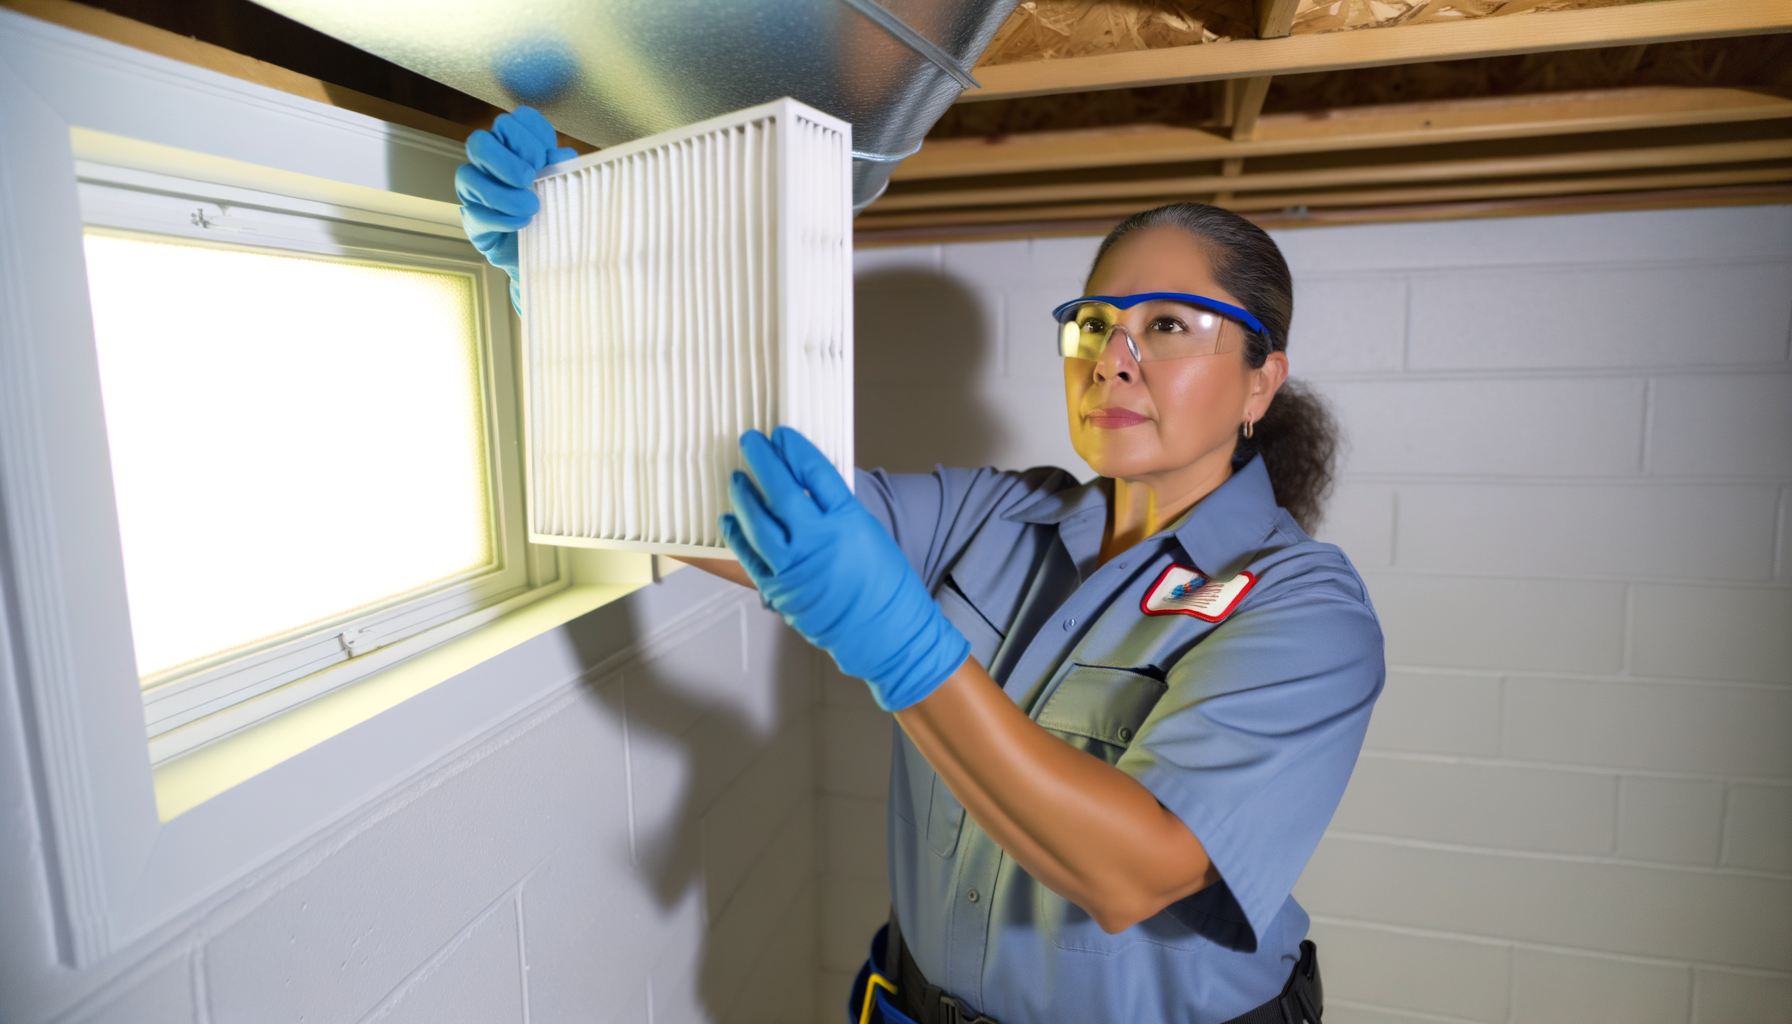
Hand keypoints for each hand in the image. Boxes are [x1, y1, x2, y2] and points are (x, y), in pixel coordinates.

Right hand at [455, 106, 576, 310]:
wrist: (541, 248)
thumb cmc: (551, 208)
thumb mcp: (562, 186)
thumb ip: (561, 168)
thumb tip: (563, 156)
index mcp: (515, 144)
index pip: (516, 120)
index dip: (530, 134)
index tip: (546, 156)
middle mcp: (489, 160)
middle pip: (480, 141)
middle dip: (507, 159)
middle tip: (530, 178)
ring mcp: (474, 187)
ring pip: (468, 175)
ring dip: (503, 192)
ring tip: (531, 206)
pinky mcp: (471, 217)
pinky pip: (476, 213)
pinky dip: (502, 218)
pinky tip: (522, 223)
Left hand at [720, 428, 970, 710]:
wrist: (888, 634)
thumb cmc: (888, 587)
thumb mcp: (869, 534)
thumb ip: (837, 510)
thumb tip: (806, 487)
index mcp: (847, 521)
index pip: (813, 471)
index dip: (794, 449)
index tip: (781, 435)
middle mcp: (817, 540)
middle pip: (781, 489)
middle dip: (763, 460)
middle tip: (751, 441)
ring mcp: (794, 567)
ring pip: (757, 521)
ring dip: (744, 496)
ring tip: (737, 478)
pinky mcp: (780, 590)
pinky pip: (750, 557)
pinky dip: (737, 536)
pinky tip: (729, 519)